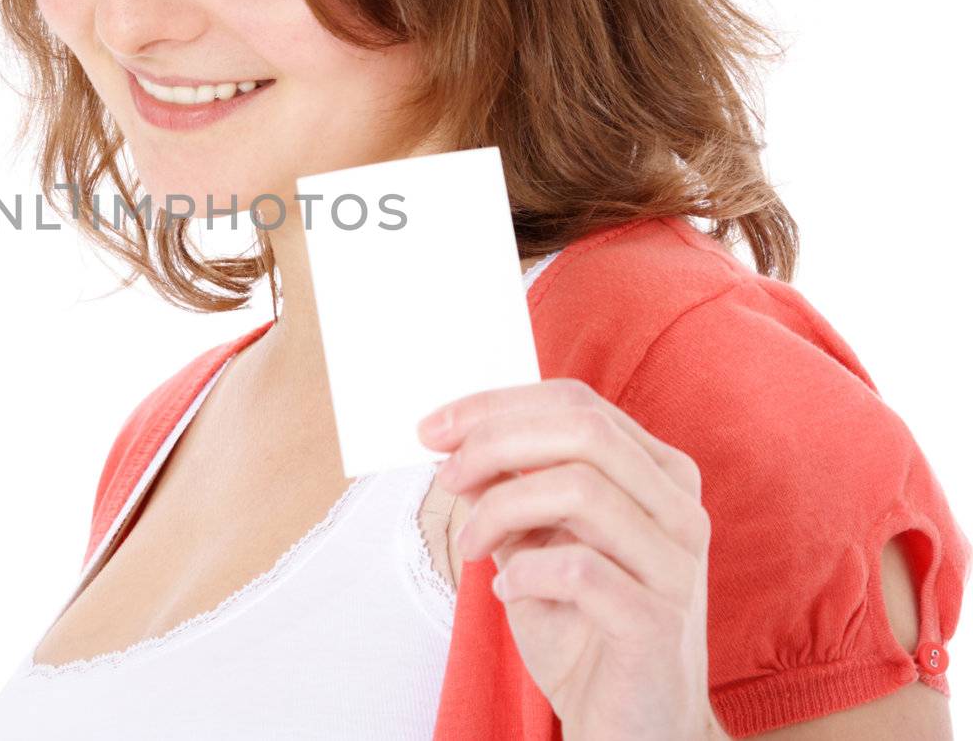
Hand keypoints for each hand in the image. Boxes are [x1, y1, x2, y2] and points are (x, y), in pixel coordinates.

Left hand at [416, 378, 724, 740]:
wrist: (630, 728)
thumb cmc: (583, 628)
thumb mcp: (536, 544)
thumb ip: (509, 490)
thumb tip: (456, 443)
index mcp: (657, 474)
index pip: (576, 403)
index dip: (495, 405)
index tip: (432, 429)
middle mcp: (679, 508)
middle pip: (583, 431)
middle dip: (494, 443)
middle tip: (446, 477)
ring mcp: (676, 565)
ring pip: (581, 489)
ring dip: (502, 509)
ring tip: (473, 546)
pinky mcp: (658, 622)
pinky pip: (579, 569)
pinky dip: (526, 573)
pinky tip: (509, 592)